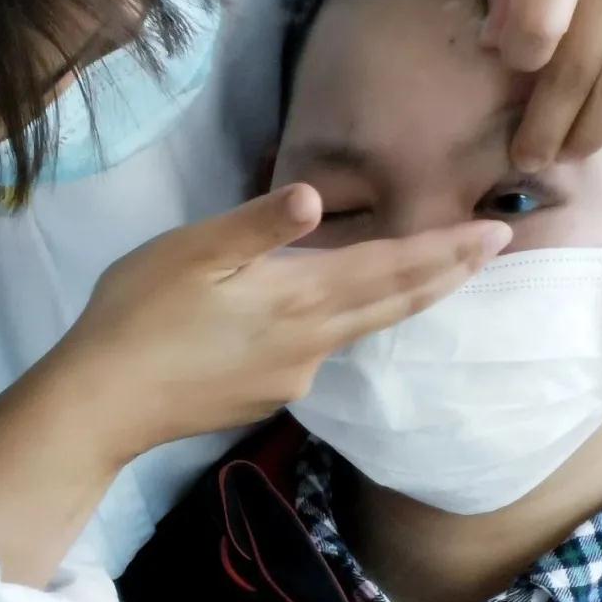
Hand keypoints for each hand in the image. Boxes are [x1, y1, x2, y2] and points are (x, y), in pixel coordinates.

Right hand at [61, 184, 512, 460]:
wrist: (103, 403)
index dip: (445, 251)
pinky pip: (316, 353)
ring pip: (358, 331)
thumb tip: (319, 198)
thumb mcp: (191, 253)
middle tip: (493, 250)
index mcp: (297, 298)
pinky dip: (340, 325)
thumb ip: (257, 225)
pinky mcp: (264, 397)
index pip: (389, 269)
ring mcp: (290, 379)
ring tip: (429, 277)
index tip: (497, 233)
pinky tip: (321, 316)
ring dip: (400, 301)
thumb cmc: (139, 314)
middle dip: (445, 275)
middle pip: (393, 306)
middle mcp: (310, 344)